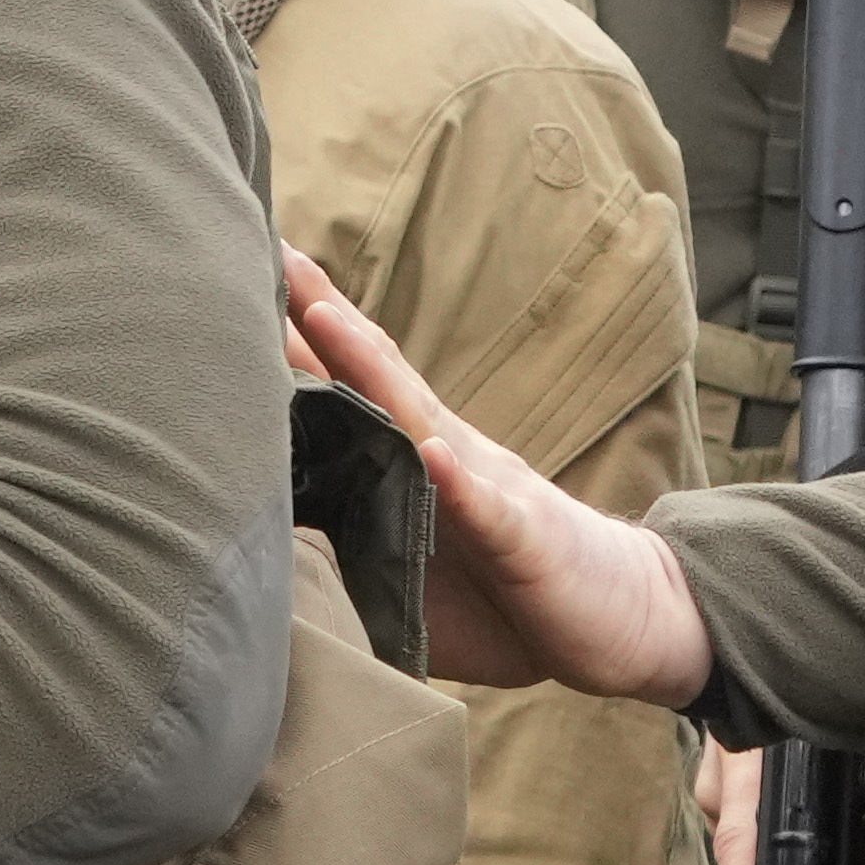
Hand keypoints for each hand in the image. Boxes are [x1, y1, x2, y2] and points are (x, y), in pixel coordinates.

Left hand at [285, 249, 708, 706]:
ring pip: (419, 418)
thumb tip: (257, 541)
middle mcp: (445, 454)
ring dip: (369, 367)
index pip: (344, 386)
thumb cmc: (506, 596)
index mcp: (412, 460)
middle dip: (318, 312)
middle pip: (373, 371)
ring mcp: (485, 489)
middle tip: (265, 246)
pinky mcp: (524, 539)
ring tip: (321, 316)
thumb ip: (344, 543)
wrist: (627, 618)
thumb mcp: (406, 568)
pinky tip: (432, 453)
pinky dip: (457, 481)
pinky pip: (486, 507)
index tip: (237, 276)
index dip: (292, 338)